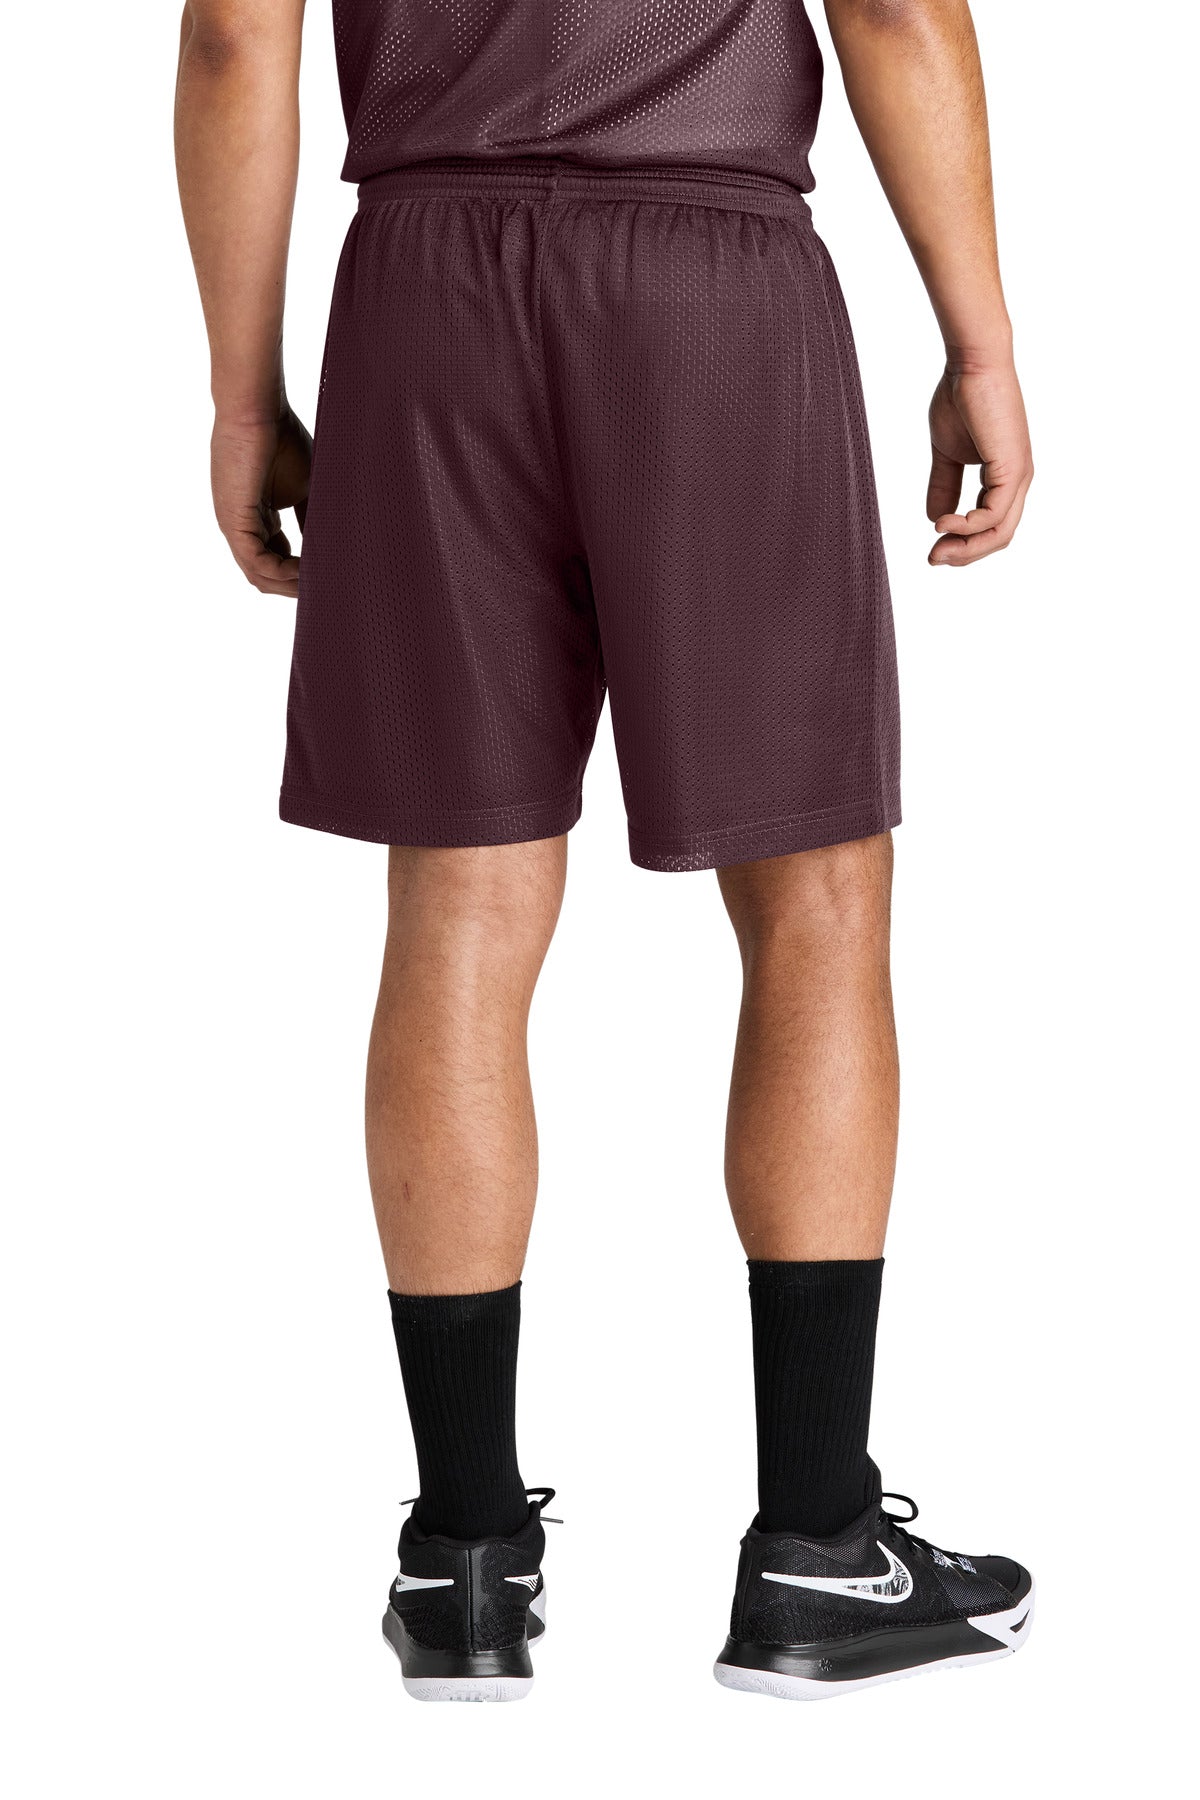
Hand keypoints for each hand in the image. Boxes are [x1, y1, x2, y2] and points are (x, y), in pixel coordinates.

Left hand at [210, 406, 312, 595]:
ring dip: (290, 585)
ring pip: (260, 575)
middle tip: (325, 590)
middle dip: (294, 588)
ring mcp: (235, 526)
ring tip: (319, 583)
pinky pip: (257, 562)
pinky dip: (282, 573)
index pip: (275, 561)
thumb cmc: (281, 438)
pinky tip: (306, 570)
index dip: (299, 575)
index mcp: (257, 519)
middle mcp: (242, 528)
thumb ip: (311, 519)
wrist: (258, 410)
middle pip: (265, 576)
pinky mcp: (234, 521)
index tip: (326, 577)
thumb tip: (329, 546)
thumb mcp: (305, 488)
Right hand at [926, 360, 1032, 566]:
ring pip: (999, 533)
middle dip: (964, 555)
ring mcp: (1018, 476)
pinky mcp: (1012, 469)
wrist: (971, 364)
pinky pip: (993, 515)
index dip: (962, 544)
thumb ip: (943, 486)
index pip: (990, 526)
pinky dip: (966, 526)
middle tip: (933, 559)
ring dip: (966, 548)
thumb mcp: (946, 454)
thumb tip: (935, 520)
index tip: (931, 549)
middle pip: (998, 537)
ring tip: (937, 549)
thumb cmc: (960, 398)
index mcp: (1003, 476)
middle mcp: (1017, 480)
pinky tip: (943, 524)